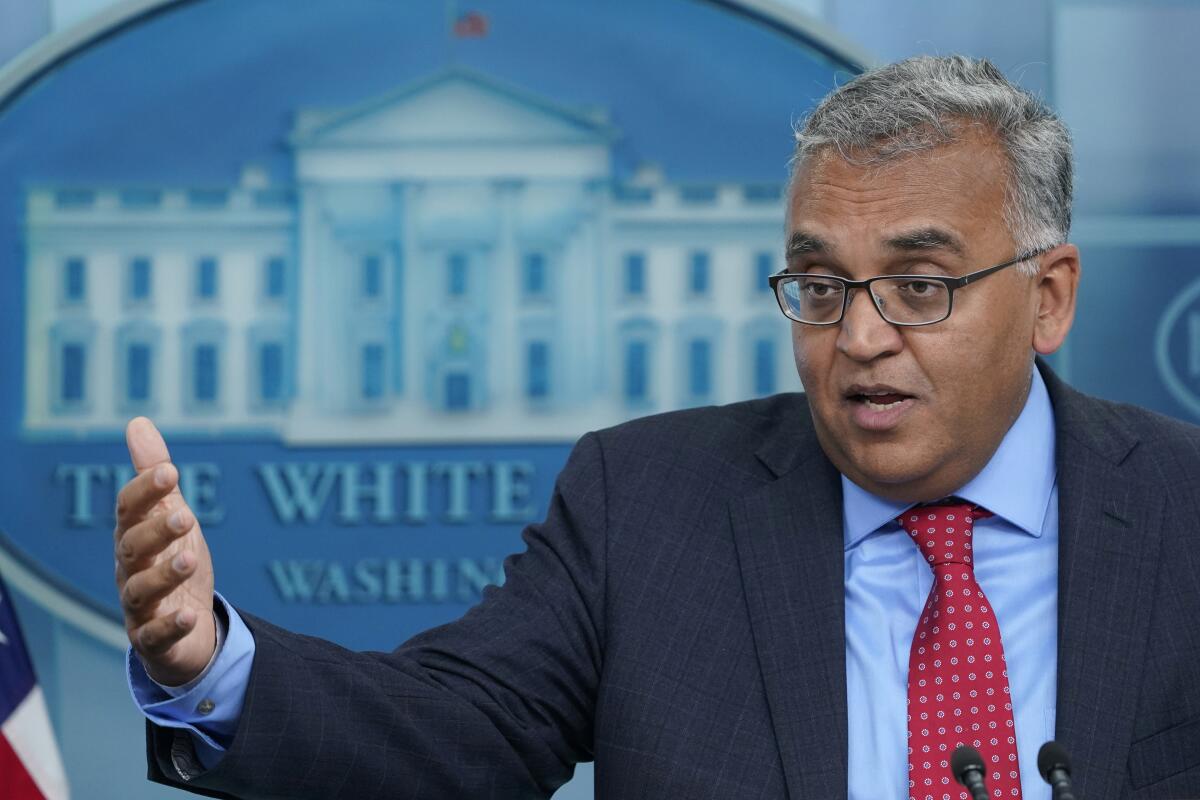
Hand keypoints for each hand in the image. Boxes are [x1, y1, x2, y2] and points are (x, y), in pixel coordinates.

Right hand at [114, 417, 215, 685]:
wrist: (185, 626)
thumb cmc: (172, 561)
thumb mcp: (171, 515)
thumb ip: (154, 476)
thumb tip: (137, 422)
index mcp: (133, 537)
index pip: (129, 510)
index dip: (146, 490)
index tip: (171, 471)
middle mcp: (130, 570)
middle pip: (132, 548)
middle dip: (156, 530)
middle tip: (187, 515)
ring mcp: (139, 607)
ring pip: (140, 590)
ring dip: (164, 574)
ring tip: (190, 557)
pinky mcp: (154, 639)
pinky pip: (155, 635)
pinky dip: (170, 626)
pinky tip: (190, 616)